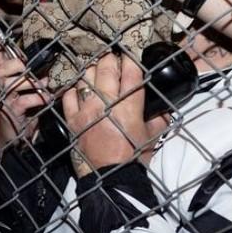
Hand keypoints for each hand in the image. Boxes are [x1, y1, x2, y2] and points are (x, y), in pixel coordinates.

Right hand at [0, 22, 50, 137]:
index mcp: (4, 80)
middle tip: (28, 66)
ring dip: (32, 82)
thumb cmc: (23, 110)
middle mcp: (2, 87)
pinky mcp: (13, 113)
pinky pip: (24, 101)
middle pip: (0, 69)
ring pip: (13, 84)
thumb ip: (29, 76)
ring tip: (46, 83)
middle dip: (15, 64)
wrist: (16, 137)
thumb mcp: (24, 90)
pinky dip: (38, 99)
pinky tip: (48, 98)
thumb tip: (44, 64)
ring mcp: (6, 100)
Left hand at [61, 53, 163, 177]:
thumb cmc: (133, 158)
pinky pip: (68, 95)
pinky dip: (73, 88)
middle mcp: (106, 104)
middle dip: (111, 59)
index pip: (131, 73)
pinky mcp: (71, 120)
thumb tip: (163, 108)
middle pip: (106, 68)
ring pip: (86, 77)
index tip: (131, 54)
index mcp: (129, 107)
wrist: (109, 178)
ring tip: (97, 67)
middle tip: (114, 57)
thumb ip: (158, 118)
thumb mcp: (153, 136)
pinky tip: (79, 86)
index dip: (132, 59)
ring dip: (93, 69)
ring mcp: (86, 111)